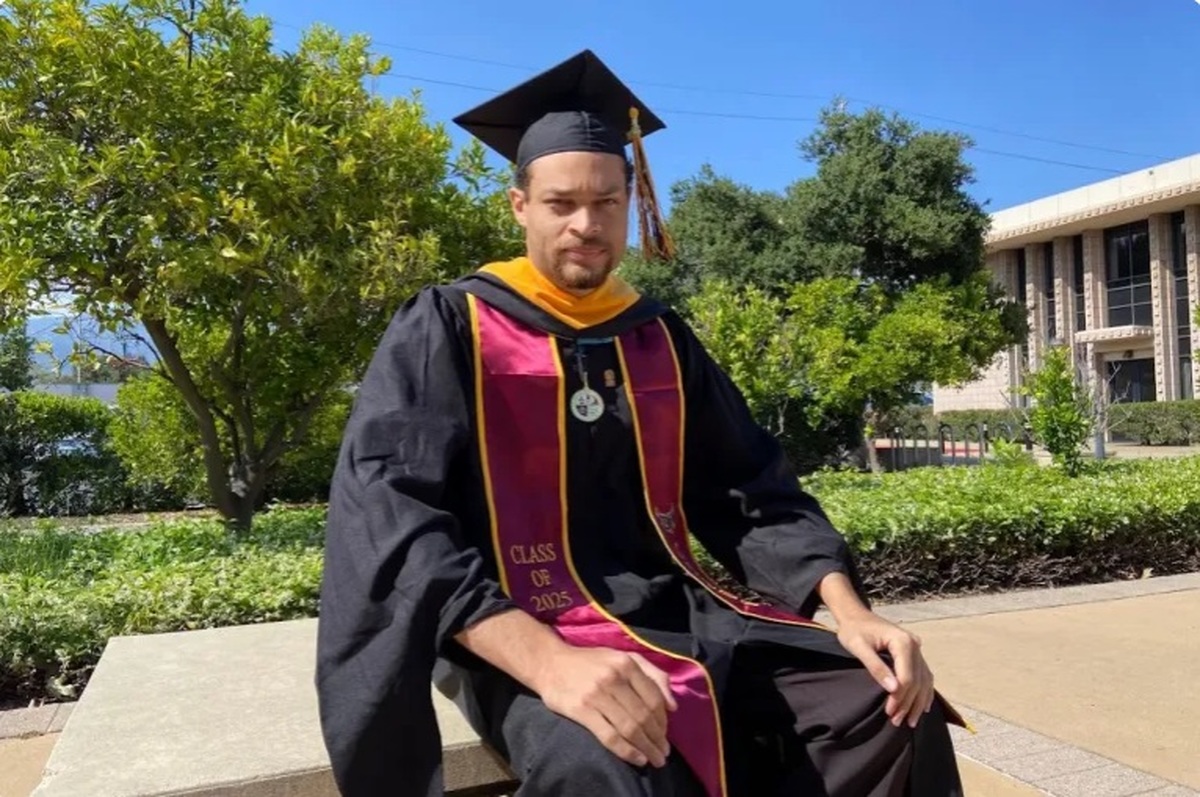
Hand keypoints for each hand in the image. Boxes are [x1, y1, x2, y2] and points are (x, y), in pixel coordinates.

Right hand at [532, 646, 676, 767]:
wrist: (550, 663)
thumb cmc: (590, 662)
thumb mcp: (623, 657)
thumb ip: (652, 674)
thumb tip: (672, 706)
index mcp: (626, 663)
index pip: (653, 698)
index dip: (663, 721)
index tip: (665, 736)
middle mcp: (613, 678)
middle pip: (643, 715)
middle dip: (657, 739)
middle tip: (663, 754)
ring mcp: (597, 695)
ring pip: (629, 727)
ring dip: (646, 747)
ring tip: (654, 759)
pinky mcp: (581, 710)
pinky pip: (609, 736)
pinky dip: (626, 750)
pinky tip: (636, 758)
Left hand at [836, 611, 934, 728]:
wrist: (855, 615)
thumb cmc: (853, 630)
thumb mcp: (859, 647)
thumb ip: (876, 667)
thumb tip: (894, 689)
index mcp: (903, 641)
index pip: (907, 676)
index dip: (900, 697)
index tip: (890, 712)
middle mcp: (914, 645)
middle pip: (918, 681)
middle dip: (908, 703)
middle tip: (897, 721)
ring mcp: (916, 648)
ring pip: (924, 680)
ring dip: (918, 702)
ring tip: (910, 721)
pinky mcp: (914, 653)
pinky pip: (924, 675)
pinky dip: (925, 692)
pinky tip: (923, 707)